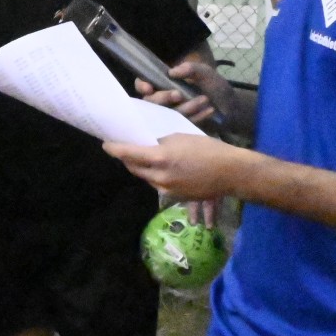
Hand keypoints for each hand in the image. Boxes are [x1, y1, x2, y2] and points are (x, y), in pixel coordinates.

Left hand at [104, 132, 256, 200]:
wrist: (230, 173)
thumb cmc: (208, 149)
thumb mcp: (181, 138)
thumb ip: (160, 143)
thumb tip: (147, 145)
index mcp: (160, 158)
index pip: (129, 154)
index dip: (114, 149)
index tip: (106, 145)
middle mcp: (159, 177)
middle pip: (134, 168)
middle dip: (127, 159)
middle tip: (124, 149)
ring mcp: (166, 190)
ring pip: (146, 177)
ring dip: (142, 168)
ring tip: (144, 158)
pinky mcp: (174, 198)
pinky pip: (158, 185)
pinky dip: (156, 176)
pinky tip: (162, 169)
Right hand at [133, 58, 240, 127]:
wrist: (232, 107)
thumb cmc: (215, 87)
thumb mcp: (205, 72)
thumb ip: (190, 68)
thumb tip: (172, 72)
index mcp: (165, 85)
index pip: (144, 85)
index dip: (142, 86)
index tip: (149, 88)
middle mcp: (165, 101)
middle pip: (151, 102)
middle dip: (162, 98)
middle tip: (179, 94)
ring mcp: (172, 116)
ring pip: (167, 115)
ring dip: (185, 107)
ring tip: (204, 100)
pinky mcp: (182, 128)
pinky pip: (183, 124)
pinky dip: (197, 116)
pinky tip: (209, 110)